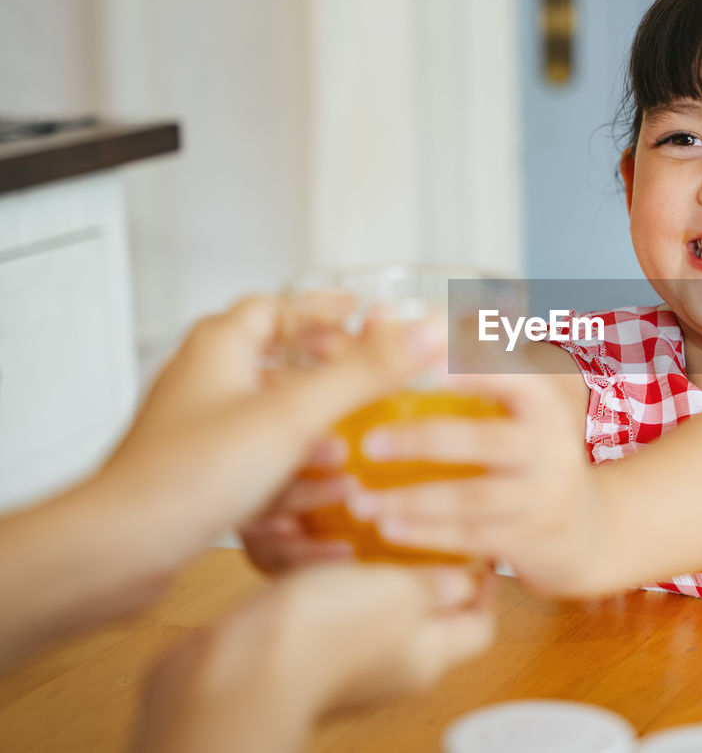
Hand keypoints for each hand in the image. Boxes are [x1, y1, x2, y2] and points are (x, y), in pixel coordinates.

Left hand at [96, 295, 442, 569]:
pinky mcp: (201, 476)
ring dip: (317, 431)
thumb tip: (427, 330)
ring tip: (357, 450)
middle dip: (329, 374)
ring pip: (271, 417)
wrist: (119, 550)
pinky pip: (260, 462)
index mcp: (221, 347)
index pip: (278, 305)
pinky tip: (325, 499)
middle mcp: (207, 382)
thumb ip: (366, 371)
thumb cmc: (185, 477)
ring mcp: (201, 431)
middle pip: (277, 359)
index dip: (325, 309)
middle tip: (370, 380)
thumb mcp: (295, 416)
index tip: (366, 315)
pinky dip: (294, 474)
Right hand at [135, 563, 494, 752]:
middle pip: (428, 617)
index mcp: (427, 657)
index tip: (483, 548)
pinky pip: (328, 609)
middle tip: (427, 528)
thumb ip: (437, 584)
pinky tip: (321, 548)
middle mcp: (391, 666)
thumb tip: (467, 580)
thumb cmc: (322, 636)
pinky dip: (331, 577)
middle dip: (429, 572)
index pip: (478, 626)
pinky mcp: (299, 649)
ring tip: (372, 528)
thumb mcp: (400, 594)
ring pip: (374, 608)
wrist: (234, 671)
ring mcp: (343, 661)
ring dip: (374, 569)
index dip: (486, 588)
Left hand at [348, 372, 602, 594]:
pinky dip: (426, 535)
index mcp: (543, 402)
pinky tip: (385, 529)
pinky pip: (472, 538)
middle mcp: (551, 446)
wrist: (585, 530)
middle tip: (369, 442)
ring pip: (474, 498)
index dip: (472, 368)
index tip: (423, 363)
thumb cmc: (527, 452)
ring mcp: (542, 497)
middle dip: (425, 440)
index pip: (512, 376)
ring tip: (359, 499)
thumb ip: (457, 365)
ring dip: (413, 499)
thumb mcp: (514, 407)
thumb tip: (377, 317)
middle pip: (487, 440)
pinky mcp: (529, 540)